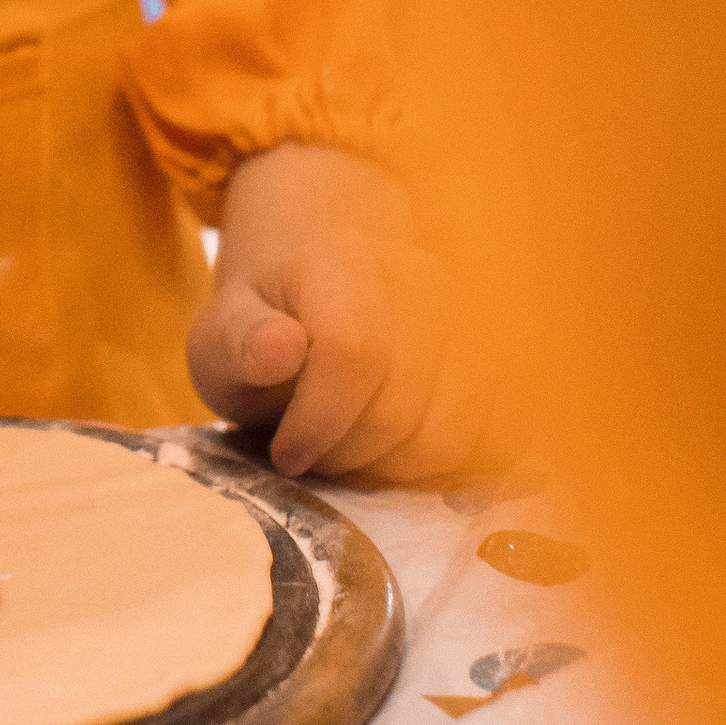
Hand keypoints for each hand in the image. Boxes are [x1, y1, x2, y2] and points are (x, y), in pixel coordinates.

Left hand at [186, 142, 488, 484]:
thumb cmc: (267, 332)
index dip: (319, 420)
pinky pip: (495, 440)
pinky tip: (401, 447)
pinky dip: (445, 464)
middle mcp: (421, 276)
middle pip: (403, 405)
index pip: (354, 349)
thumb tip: (281, 347)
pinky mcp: (504, 358)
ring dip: (395, 465)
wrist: (321, 301)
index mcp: (342, 259)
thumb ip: (238, 345)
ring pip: (452, 433)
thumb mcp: (221, 342)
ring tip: (356, 447)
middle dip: (350, 453)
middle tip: (317, 453)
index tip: (286, 451)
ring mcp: (472, 317)